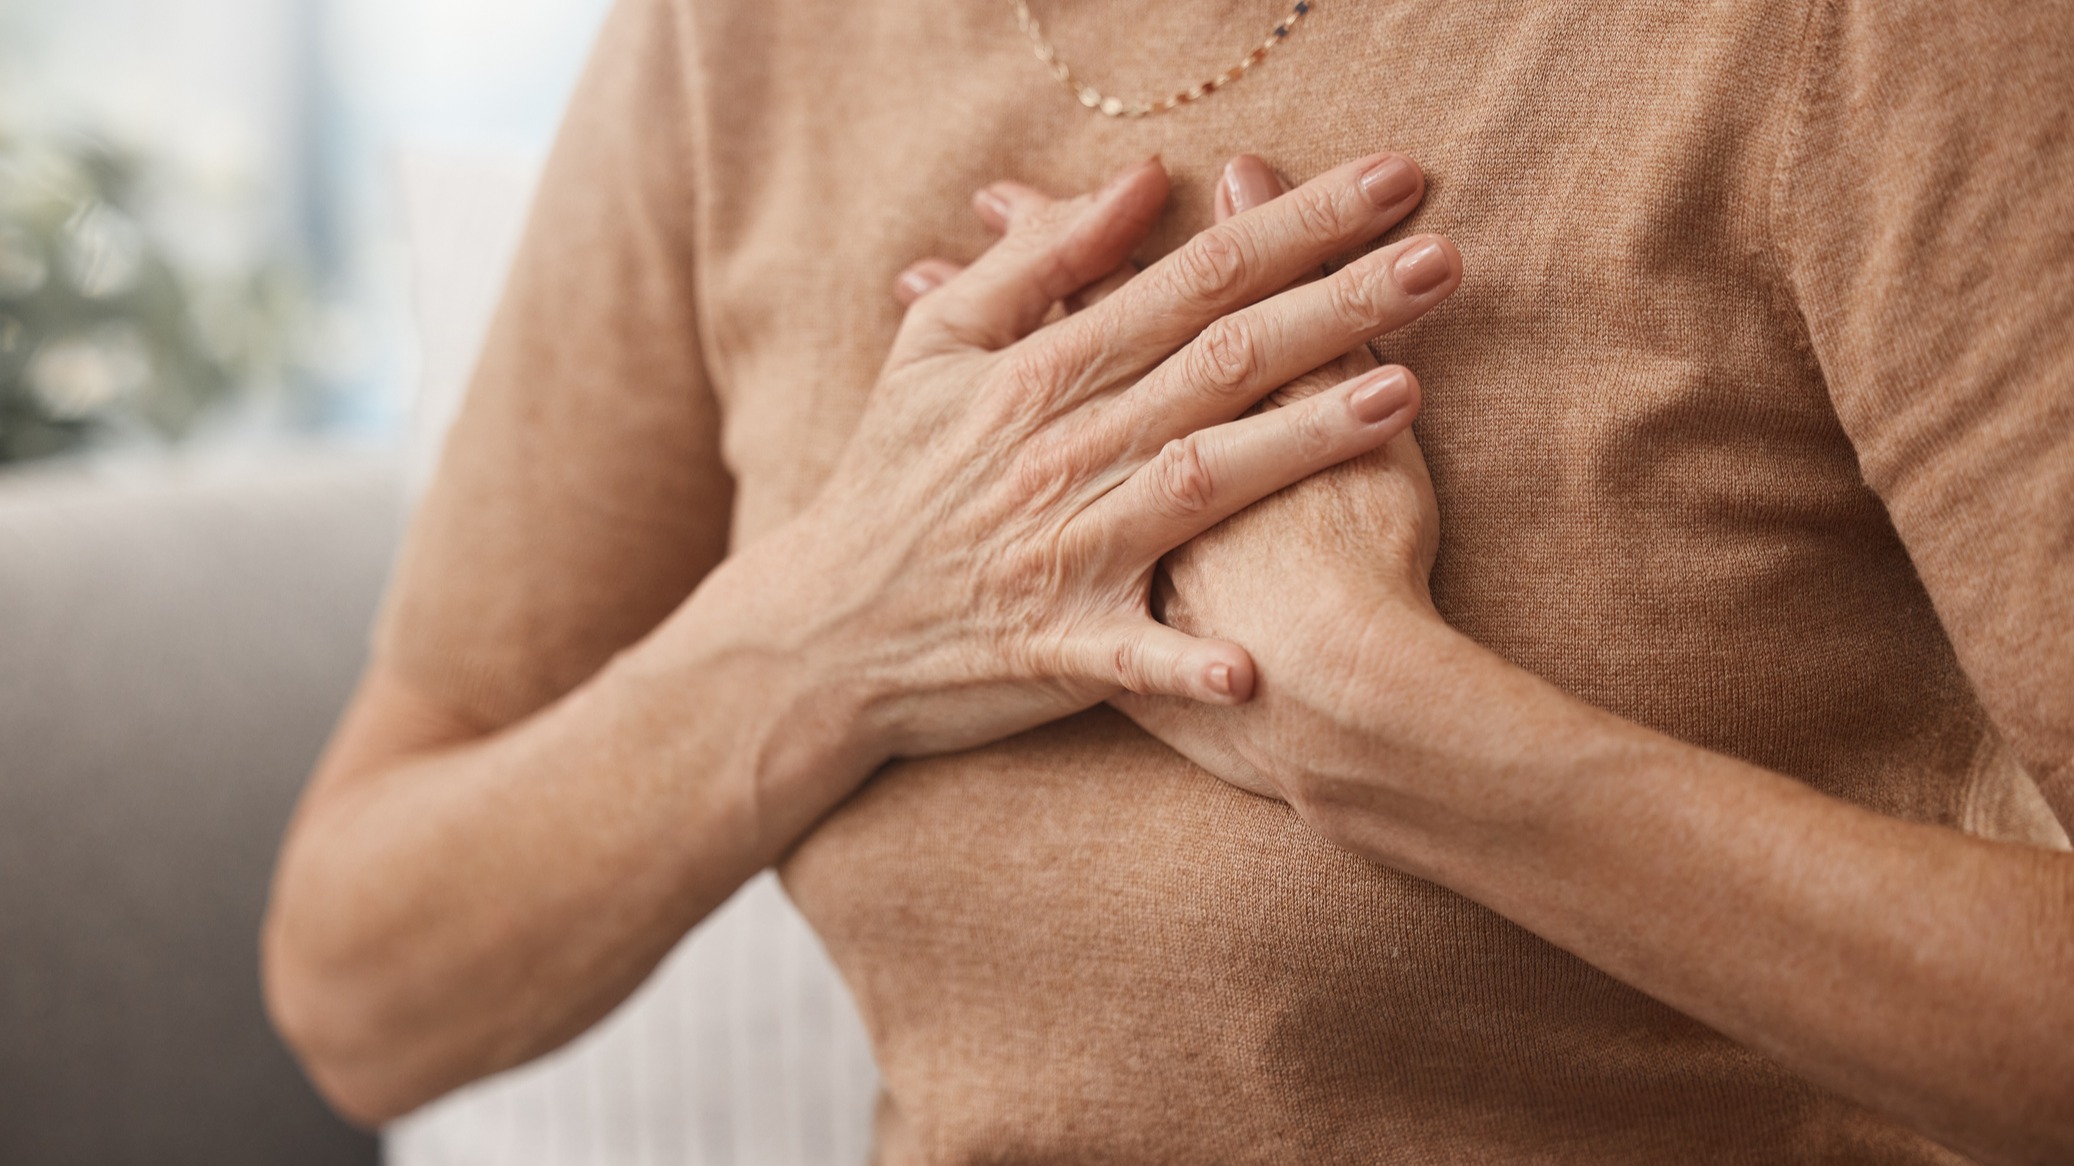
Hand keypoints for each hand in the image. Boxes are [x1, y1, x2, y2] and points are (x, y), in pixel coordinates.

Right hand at [690, 153, 1454, 787]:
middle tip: (1446, 257)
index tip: (1394, 181)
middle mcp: (1064, 450)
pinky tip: (1252, 669)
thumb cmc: (889, 480)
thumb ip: (1034, 259)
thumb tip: (1139, 180)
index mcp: (1040, 370)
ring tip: (1402, 394)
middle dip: (1338, 304)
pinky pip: (1133, 655)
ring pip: (1201, 480)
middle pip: (1221, 361)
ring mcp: (1066, 549)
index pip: (1193, 277)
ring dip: (1300, 442)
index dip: (1296, 225)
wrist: (817, 628)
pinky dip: (1185, 662)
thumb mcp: (934, 345)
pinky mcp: (1059, 645)